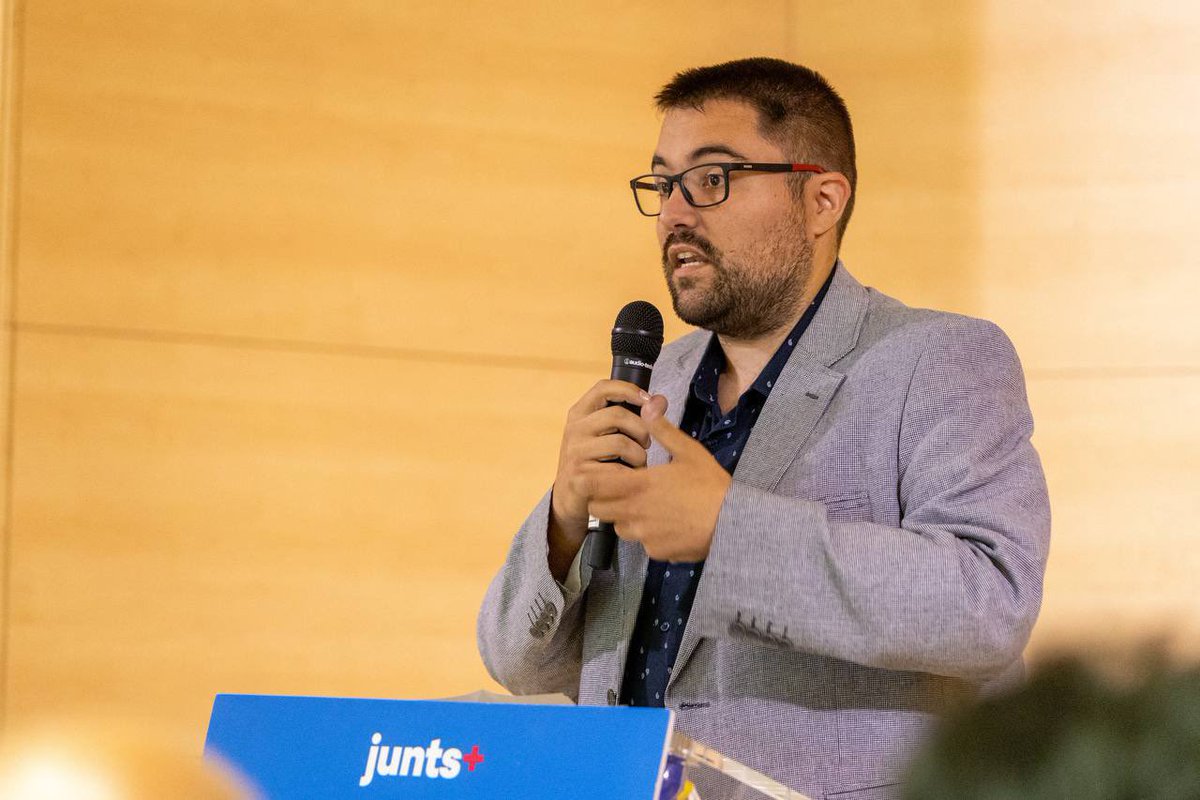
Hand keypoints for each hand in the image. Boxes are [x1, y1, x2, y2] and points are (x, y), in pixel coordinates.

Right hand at [548, 380, 651, 576]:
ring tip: (638, 464)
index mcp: (580, 413)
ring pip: (621, 443)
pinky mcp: (580, 476)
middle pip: (618, 415)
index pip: (603, 388)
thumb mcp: (609, 434)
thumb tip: (659, 400)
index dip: (629, 390)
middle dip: (641, 429)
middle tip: (646, 444)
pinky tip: (629, 479)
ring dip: (639, 456)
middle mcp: (575, 429)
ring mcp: (575, 453)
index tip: (647, 400)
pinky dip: (630, 475)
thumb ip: (634, 416)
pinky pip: (617, 470)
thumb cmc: (596, 462)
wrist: (571, 498)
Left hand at [587, 395, 731, 561]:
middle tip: (623, 490)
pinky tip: (667, 524)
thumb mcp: (688, 451)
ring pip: (619, 528)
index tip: (603, 473)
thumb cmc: (711, 484)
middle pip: (598, 509)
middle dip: (604, 499)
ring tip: (648, 507)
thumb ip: (662, 430)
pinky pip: (641, 543)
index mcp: (638, 485)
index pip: (592, 484)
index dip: (592, 478)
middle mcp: (634, 513)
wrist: (733, 522)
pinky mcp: (656, 552)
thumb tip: (648, 405)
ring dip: (625, 518)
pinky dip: (648, 535)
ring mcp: (644, 535)